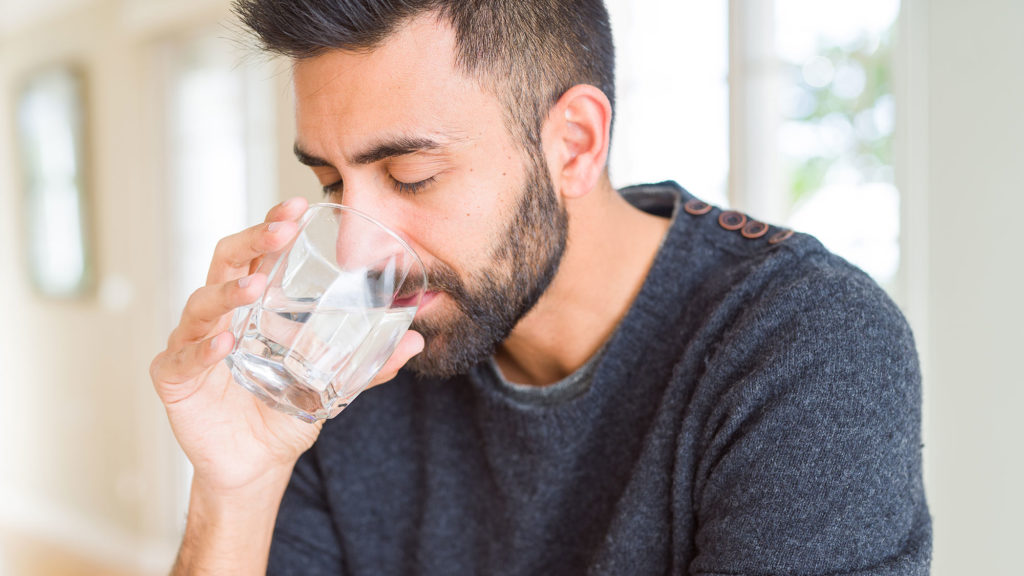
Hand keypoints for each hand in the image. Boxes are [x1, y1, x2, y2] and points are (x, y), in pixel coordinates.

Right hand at [150, 197, 424, 494]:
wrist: (258, 464)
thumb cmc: (285, 412)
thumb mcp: (333, 385)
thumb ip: (370, 363)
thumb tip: (416, 340)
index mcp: (255, 306)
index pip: (259, 253)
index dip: (274, 226)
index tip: (299, 206)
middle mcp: (220, 315)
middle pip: (226, 262)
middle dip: (252, 241)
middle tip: (281, 231)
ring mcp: (193, 341)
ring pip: (201, 304)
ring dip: (229, 292)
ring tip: (256, 288)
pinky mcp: (174, 376)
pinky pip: (184, 356)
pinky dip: (202, 347)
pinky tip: (224, 342)